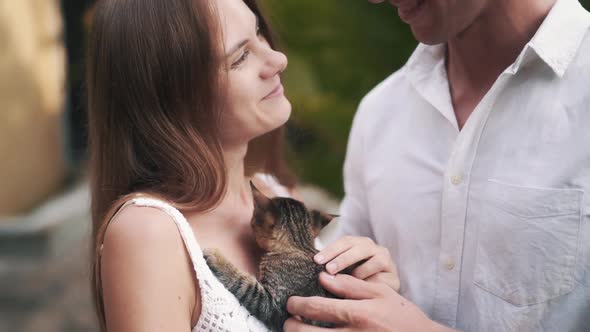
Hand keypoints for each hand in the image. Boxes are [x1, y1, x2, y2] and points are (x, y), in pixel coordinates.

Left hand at [284, 273, 453, 331]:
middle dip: (290, 325)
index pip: (316, 307)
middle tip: (288, 320)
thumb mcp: (381, 293)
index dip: (297, 304)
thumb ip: (351, 285)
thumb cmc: (401, 316)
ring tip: (297, 329)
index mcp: (356, 313)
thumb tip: (324, 278)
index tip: (291, 302)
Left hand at [315, 236, 399, 290]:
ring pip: (375, 260)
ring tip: (346, 281)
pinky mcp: (395, 278)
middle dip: (343, 258)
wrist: (381, 298)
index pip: (345, 241)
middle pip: (360, 247)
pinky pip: (384, 277)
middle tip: (329, 269)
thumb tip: (318, 272)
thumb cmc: (357, 282)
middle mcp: (375, 249)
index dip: (331, 249)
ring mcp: (387, 262)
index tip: (316, 260)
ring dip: (359, 271)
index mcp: (360, 244)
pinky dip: (372, 282)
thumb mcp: (343, 272)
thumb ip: (333, 268)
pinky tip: (362, 289)